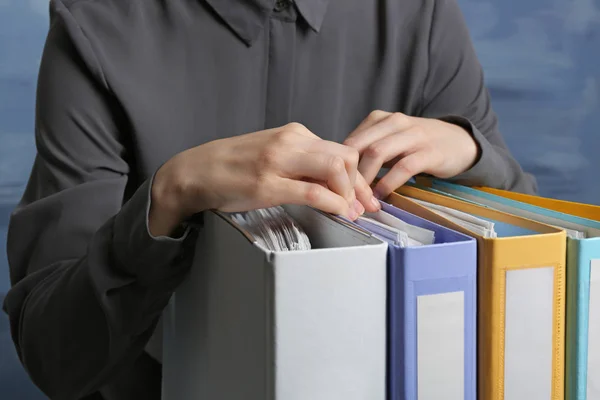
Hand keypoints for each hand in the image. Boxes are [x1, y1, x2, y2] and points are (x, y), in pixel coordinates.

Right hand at [149, 123, 380, 235]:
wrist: (195, 172)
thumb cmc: (234, 167)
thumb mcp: (273, 156)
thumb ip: (302, 164)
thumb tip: (332, 184)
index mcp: (294, 134)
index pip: (341, 150)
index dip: (359, 175)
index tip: (364, 195)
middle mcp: (290, 141)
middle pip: (345, 157)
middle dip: (361, 185)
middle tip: (365, 207)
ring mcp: (278, 161)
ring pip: (334, 169)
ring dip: (349, 193)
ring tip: (351, 212)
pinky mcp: (267, 184)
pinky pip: (313, 192)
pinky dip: (333, 203)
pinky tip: (339, 212)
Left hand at [344, 110, 478, 198]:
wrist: (459, 141)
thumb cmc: (417, 144)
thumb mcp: (390, 139)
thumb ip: (366, 150)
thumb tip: (338, 172)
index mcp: (380, 119)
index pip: (351, 141)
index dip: (339, 165)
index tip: (332, 186)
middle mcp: (395, 122)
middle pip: (359, 146)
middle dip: (348, 173)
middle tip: (342, 195)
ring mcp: (413, 135)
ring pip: (377, 153)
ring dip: (365, 179)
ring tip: (359, 198)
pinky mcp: (430, 152)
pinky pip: (403, 167)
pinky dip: (388, 183)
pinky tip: (381, 196)